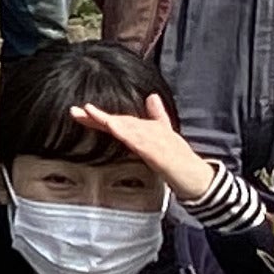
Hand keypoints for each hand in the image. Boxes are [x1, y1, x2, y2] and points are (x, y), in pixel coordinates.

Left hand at [70, 94, 220, 208]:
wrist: (196, 176)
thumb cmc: (180, 157)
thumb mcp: (166, 135)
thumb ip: (157, 117)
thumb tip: (151, 97)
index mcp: (145, 130)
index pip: (117, 122)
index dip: (98, 117)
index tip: (78, 112)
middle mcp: (148, 131)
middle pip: (119, 121)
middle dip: (97, 117)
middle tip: (77, 111)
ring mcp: (155, 140)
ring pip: (128, 127)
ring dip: (110, 120)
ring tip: (91, 114)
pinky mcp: (160, 152)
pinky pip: (141, 142)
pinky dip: (128, 134)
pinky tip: (116, 129)